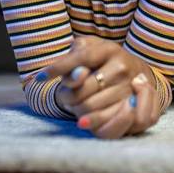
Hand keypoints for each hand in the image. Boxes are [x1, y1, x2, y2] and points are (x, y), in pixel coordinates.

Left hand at [37, 35, 160, 137]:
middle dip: (66, 95)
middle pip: (82, 89)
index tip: (40, 76)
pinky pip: (105, 123)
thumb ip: (76, 58)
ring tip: (77, 104)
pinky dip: (90, 123)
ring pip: (89, 107)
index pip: (81, 58)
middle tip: (64, 95)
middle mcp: (122, 67)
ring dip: (76, 110)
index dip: (59, 67)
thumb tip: (77, 77)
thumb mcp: (89, 49)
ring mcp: (130, 89)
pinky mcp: (133, 109)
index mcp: (109, 49)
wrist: (133, 72)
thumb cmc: (102, 60)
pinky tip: (84, 120)